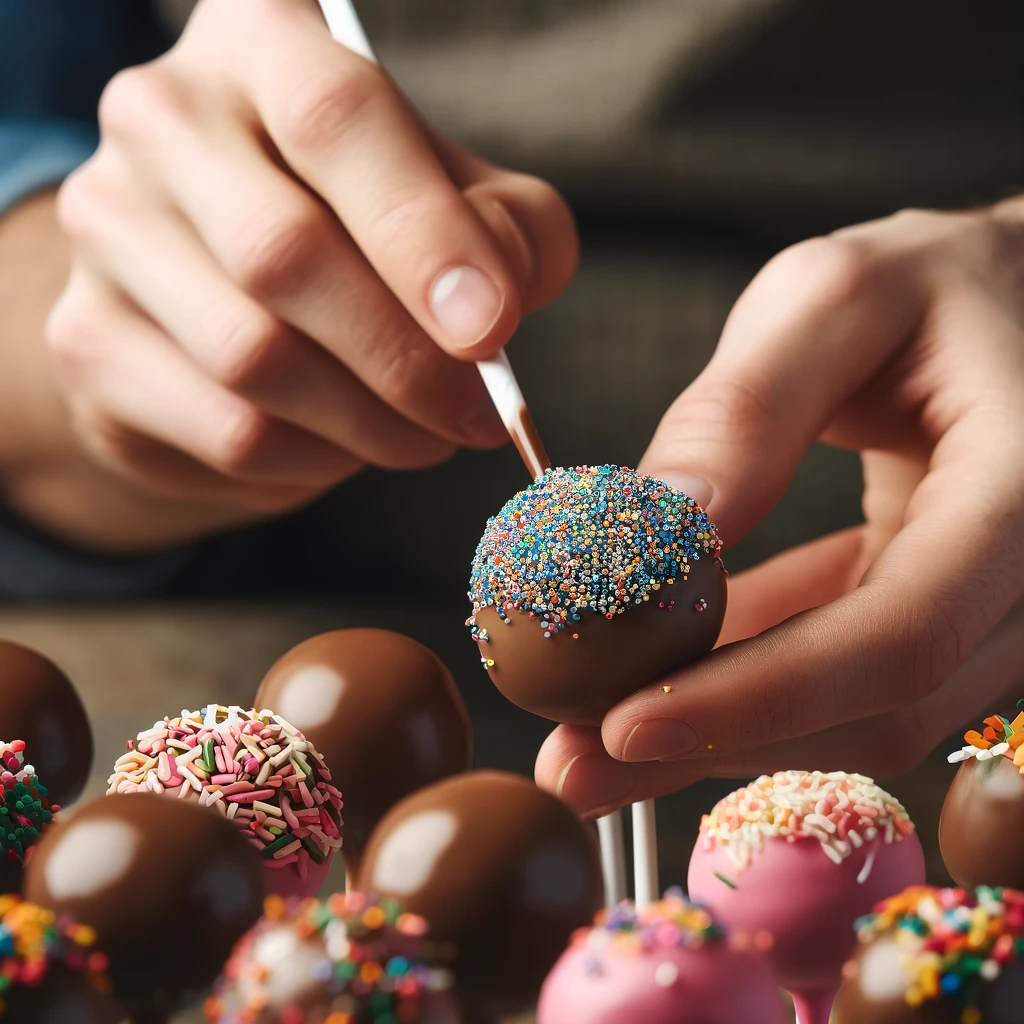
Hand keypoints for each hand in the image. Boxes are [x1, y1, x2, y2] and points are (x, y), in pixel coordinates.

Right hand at [44, 0, 575, 542]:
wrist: (231, 291)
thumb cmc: (367, 232)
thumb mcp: (459, 201)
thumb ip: (506, 231)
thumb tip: (491, 309)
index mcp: (265, 43)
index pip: (335, 119)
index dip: (424, 235)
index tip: (490, 330)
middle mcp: (163, 117)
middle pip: (284, 254)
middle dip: (408, 361)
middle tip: (476, 414)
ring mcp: (108, 228)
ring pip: (254, 360)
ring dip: (371, 425)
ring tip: (423, 433)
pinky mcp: (90, 341)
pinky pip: (228, 431)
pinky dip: (313, 460)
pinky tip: (343, 443)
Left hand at [537, 203, 1023, 816]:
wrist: (1020, 302)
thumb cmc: (939, 283)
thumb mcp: (833, 300)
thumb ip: (748, 410)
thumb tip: (660, 533)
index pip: (898, 634)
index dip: (758, 695)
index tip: (622, 721)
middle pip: (875, 705)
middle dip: (714, 740)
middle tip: (575, 766)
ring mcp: (1006, 611)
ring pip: (861, 710)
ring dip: (722, 726)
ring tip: (595, 732)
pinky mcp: (954, 614)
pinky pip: (851, 670)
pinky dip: (755, 674)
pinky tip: (665, 669)